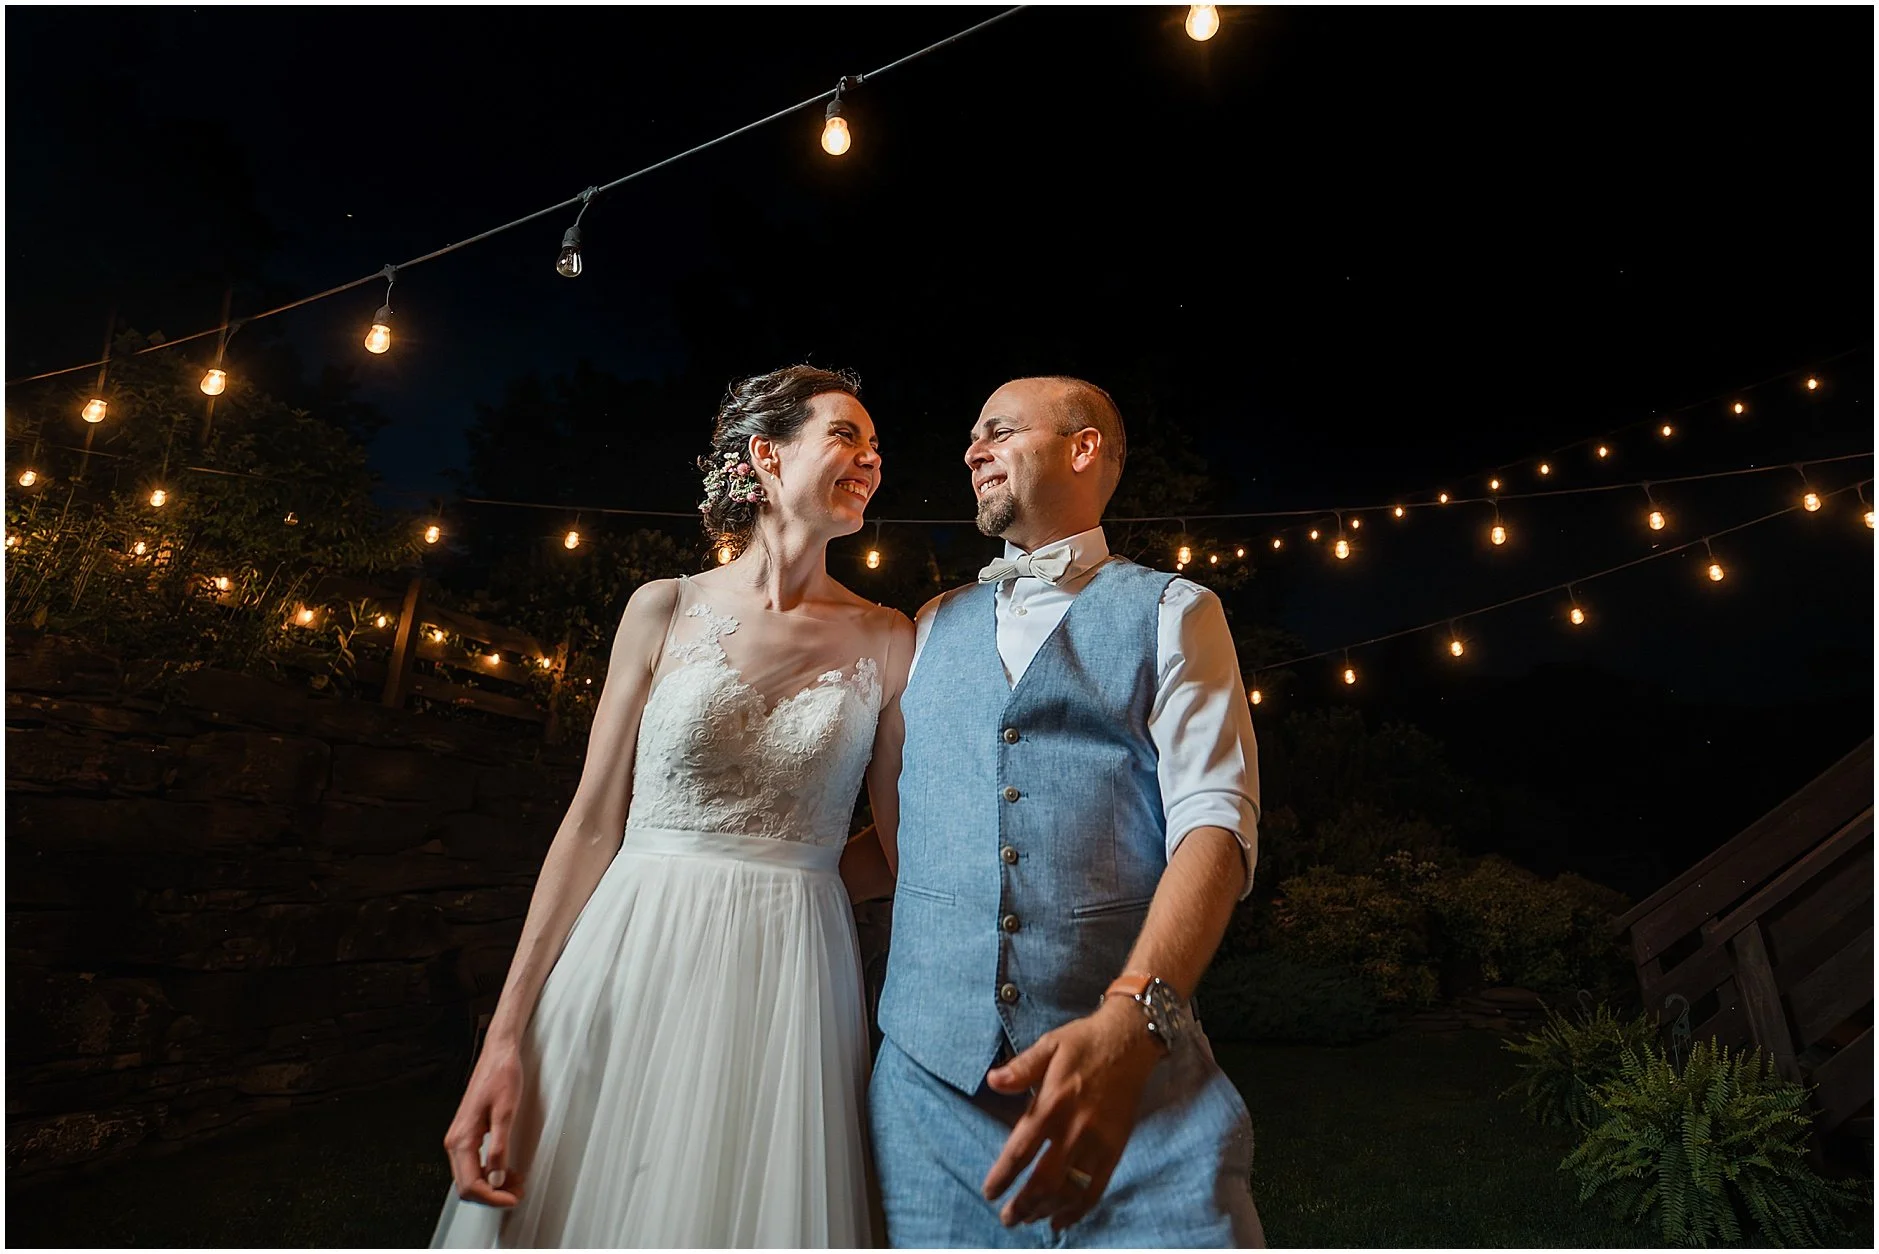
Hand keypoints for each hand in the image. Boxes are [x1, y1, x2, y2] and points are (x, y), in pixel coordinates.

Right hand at [443, 1037, 526, 1207]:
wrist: (498, 1054)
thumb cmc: (502, 1076)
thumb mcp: (506, 1113)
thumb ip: (500, 1148)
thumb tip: (495, 1179)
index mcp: (461, 1139)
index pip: (470, 1185)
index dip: (492, 1198)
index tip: (513, 1199)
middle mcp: (455, 1142)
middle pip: (466, 1186)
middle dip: (492, 1195)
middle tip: (518, 1192)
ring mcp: (459, 1139)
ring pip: (470, 1177)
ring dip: (492, 1185)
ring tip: (516, 1182)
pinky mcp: (467, 1135)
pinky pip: (473, 1164)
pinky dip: (490, 1173)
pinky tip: (507, 1170)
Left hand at [980, 997, 1163, 1230]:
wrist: (1130, 1041)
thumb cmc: (1084, 1042)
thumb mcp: (1048, 1046)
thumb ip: (1020, 1068)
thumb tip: (992, 1081)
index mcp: (1053, 1103)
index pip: (1022, 1150)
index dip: (1003, 1176)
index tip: (989, 1192)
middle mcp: (1076, 1128)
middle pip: (1045, 1179)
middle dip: (1023, 1204)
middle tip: (1007, 1219)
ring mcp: (1098, 1141)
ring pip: (1071, 1189)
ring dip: (1047, 1210)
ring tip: (1029, 1219)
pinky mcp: (1115, 1148)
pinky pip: (1096, 1187)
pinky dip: (1079, 1209)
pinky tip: (1063, 1220)